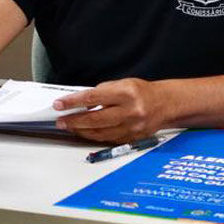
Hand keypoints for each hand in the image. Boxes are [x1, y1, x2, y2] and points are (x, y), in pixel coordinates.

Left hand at [52, 78, 168, 142]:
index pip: (93, 98)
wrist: (165, 104)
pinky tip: (84, 132)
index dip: (73, 102)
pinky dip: (93, 136)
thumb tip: (80, 102)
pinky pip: (108, 139)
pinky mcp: (132, 138)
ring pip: (99, 132)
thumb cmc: (142, 92)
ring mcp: (132, 127)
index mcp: (126, 93)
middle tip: (60, 120)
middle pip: (94, 119)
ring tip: (69, 126)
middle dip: (73, 120)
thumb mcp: (122, 83)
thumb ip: (101, 92)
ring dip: (81, 131)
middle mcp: (130, 111)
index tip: (59, 105)